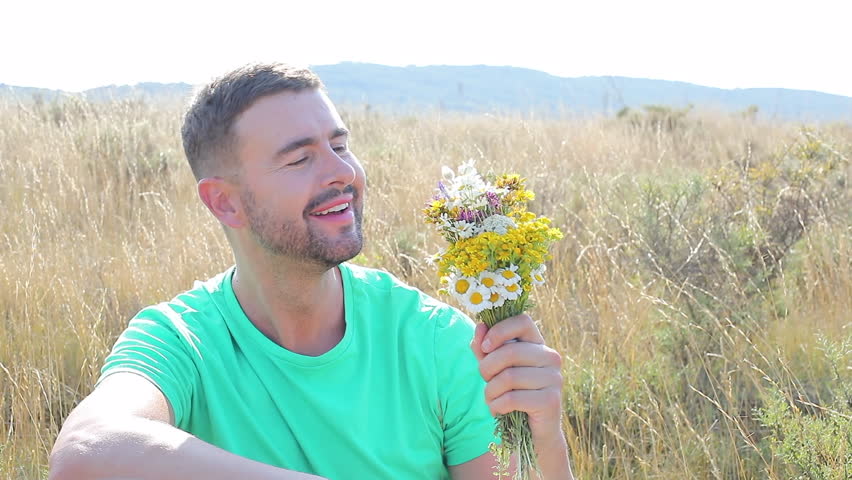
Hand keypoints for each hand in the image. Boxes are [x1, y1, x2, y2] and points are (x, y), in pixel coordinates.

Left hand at [470, 314, 563, 439]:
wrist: (533, 431)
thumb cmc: (512, 393)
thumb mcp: (495, 368)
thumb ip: (485, 348)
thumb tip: (480, 326)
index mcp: (538, 344)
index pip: (522, 321)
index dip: (499, 331)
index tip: (485, 348)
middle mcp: (550, 357)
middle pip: (510, 351)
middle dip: (487, 368)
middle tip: (485, 381)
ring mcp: (554, 378)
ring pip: (508, 377)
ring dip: (490, 391)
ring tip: (491, 399)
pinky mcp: (551, 401)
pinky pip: (512, 398)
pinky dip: (497, 406)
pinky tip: (498, 410)